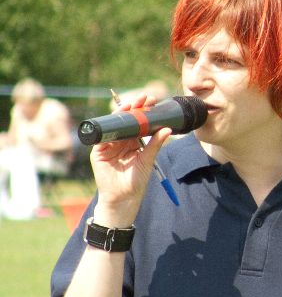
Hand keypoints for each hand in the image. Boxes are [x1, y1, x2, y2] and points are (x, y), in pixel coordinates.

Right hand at [90, 94, 171, 226]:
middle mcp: (120, 141)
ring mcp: (108, 145)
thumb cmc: (136, 181)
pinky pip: (101, 136)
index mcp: (132, 142)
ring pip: (113, 125)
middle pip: (125, 120)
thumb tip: (167, 129)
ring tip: (132, 106)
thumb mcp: (147, 160)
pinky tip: (115, 121)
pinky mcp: (98, 151)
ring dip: (121, 114)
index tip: (152, 100)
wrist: (123, 198)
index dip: (143, 111)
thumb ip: (155, 144)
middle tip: (144, 98)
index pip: (137, 122)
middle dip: (134, 108)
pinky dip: (107, 128)